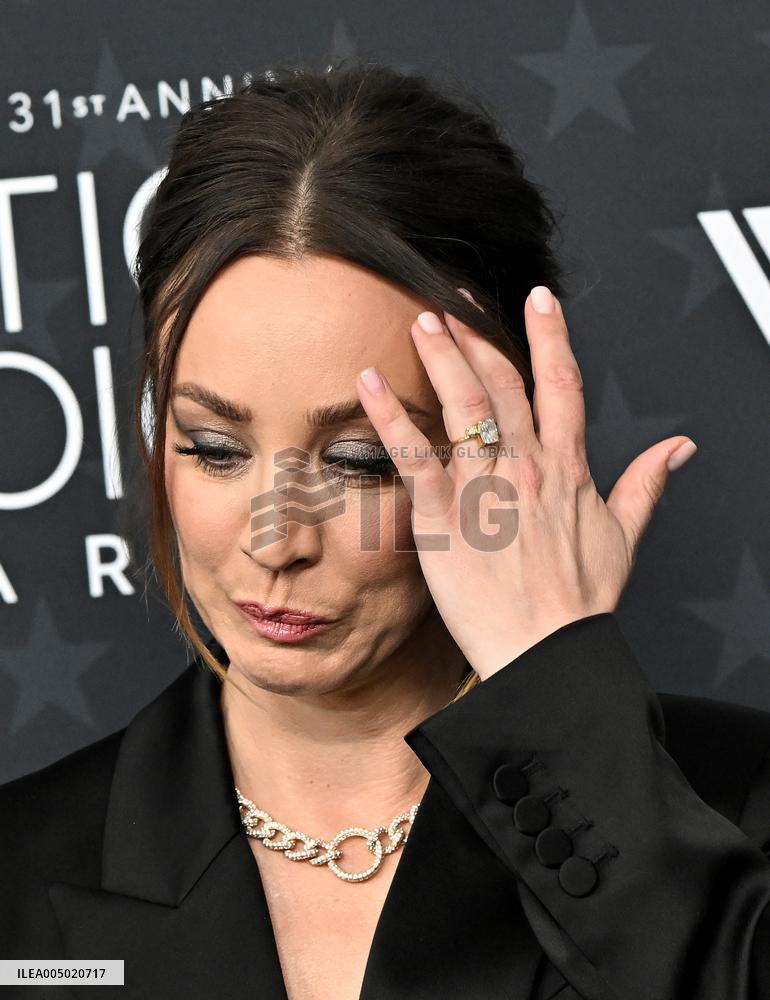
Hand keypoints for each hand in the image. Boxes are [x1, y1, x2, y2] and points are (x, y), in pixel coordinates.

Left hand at [356, 285, 696, 680]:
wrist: (546, 653)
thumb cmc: (580, 603)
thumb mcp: (624, 536)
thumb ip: (647, 483)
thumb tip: (680, 447)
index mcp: (566, 469)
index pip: (561, 384)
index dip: (550, 336)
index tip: (538, 299)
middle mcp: (526, 467)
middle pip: (502, 383)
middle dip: (479, 335)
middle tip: (454, 301)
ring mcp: (484, 490)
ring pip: (462, 405)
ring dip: (441, 357)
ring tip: (422, 321)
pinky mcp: (443, 518)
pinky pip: (413, 455)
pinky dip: (389, 416)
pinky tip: (369, 382)